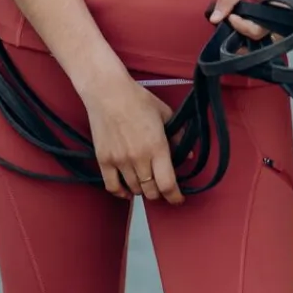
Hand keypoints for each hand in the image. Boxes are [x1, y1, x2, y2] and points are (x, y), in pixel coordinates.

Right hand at [80, 67, 183, 204]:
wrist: (108, 93)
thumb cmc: (138, 100)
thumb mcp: (165, 114)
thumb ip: (178, 136)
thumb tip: (188, 155)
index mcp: (157, 147)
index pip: (167, 184)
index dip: (174, 197)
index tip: (178, 199)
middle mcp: (139, 158)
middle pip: (151, 191)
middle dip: (159, 194)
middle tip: (161, 188)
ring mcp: (120, 161)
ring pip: (134, 189)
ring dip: (142, 190)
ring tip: (145, 184)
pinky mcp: (104, 160)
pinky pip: (112, 186)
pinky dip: (121, 193)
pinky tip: (127, 191)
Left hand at [208, 0, 292, 40]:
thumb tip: (214, 18)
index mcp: (278, 16)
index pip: (253, 32)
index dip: (237, 24)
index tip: (229, 13)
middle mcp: (284, 28)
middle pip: (258, 41)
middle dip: (241, 31)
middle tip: (233, 18)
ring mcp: (285, 30)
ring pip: (263, 41)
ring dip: (248, 33)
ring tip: (240, 21)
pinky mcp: (284, 28)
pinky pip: (268, 36)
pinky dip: (256, 30)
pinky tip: (249, 20)